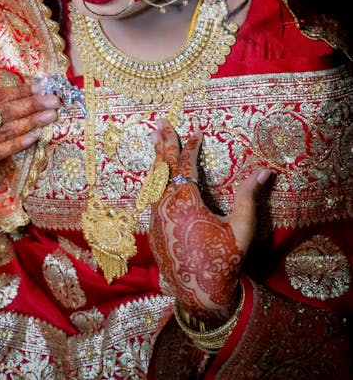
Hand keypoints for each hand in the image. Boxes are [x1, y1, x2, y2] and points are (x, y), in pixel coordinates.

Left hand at [149, 120, 269, 326]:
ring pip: (154, 180)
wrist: (199, 294)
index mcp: (186, 202)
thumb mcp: (241, 228)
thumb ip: (249, 196)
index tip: (197, 132)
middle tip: (161, 122)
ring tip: (155, 140)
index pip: (186, 165)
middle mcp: (165, 205)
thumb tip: (264, 170)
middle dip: (164, 143)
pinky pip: (152, 195)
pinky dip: (155, 179)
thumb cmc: (223, 261)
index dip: (191, 147)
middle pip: (163, 167)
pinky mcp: (152, 227)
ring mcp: (156, 217)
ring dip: (157, 159)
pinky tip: (156, 174)